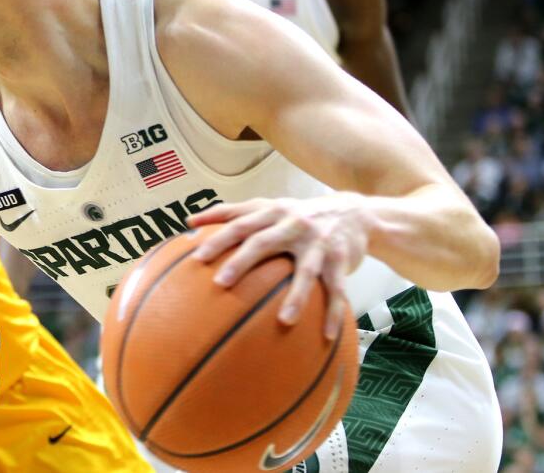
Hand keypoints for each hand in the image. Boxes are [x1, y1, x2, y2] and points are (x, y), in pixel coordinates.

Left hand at [188, 194, 368, 339]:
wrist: (354, 212)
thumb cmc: (299, 214)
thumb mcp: (268, 206)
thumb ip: (231, 212)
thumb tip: (189, 222)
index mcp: (273, 212)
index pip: (241, 224)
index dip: (219, 239)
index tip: (198, 258)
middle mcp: (294, 224)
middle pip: (264, 242)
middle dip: (242, 261)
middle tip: (221, 283)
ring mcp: (319, 243)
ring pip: (306, 271)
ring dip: (297, 297)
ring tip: (285, 321)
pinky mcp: (341, 260)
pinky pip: (337, 289)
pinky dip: (333, 312)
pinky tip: (327, 336)